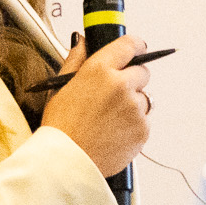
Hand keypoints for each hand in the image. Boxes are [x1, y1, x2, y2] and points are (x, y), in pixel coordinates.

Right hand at [42, 34, 150, 176]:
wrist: (66, 163)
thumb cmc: (61, 127)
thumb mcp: (60, 87)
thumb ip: (76, 60)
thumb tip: (83, 42)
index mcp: (99, 70)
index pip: (129, 44)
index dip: (135, 46)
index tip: (137, 48)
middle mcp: (121, 85)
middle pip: (143, 71)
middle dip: (132, 79)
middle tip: (115, 94)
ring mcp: (135, 108)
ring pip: (144, 98)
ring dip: (133, 104)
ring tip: (109, 119)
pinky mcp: (143, 129)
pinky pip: (144, 120)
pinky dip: (133, 125)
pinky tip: (113, 132)